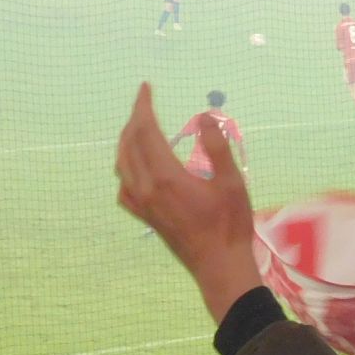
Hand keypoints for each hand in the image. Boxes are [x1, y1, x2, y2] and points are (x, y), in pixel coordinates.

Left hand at [116, 82, 261, 323]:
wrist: (219, 266)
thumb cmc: (230, 225)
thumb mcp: (232, 183)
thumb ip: (217, 148)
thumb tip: (205, 118)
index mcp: (166, 176)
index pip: (145, 131)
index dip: (143, 106)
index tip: (146, 88)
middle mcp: (147, 188)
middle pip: (129, 144)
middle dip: (134, 118)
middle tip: (145, 102)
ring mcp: (143, 204)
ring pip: (122, 165)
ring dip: (126, 141)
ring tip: (138, 127)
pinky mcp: (146, 217)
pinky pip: (124, 189)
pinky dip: (125, 170)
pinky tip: (134, 169)